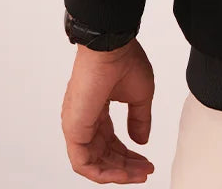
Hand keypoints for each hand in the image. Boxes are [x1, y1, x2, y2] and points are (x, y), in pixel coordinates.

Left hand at [61, 37, 155, 182]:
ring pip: (93, 163)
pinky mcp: (74, 130)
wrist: (111, 47)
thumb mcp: (140, 95)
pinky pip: (83, 163)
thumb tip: (141, 141)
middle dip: (126, 166)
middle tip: (145, 171)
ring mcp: (77, 126)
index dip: (129, 154)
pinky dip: (102, 172)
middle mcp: (84, 120)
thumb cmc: (123, 61)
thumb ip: (139, 120)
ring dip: (117, 172)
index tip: (146, 161)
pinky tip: (121, 173)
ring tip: (138, 174)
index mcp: (96, 110)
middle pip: (103, 154)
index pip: (111, 142)